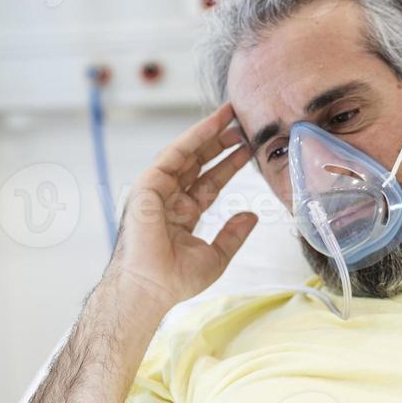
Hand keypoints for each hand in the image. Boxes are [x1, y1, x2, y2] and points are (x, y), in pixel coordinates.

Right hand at [109, 102, 257, 309]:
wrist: (152, 287)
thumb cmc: (175, 279)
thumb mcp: (216, 255)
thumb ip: (233, 234)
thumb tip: (252, 216)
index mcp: (183, 213)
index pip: (210, 182)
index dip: (229, 164)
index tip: (247, 149)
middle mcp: (170, 198)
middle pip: (199, 162)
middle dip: (220, 143)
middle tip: (242, 124)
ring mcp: (158, 190)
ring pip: (187, 153)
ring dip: (209, 133)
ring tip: (231, 115)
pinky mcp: (149, 184)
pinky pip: (174, 153)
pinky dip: (194, 137)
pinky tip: (212, 124)